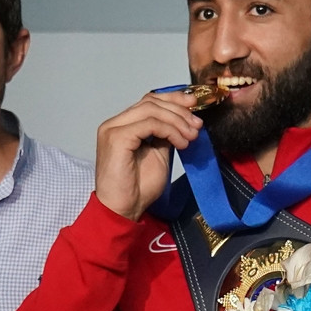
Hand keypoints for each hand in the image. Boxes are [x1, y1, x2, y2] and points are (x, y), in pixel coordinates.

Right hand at [93, 90, 202, 220]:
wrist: (123, 210)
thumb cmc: (137, 189)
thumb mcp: (158, 155)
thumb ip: (165, 136)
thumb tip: (182, 122)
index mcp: (123, 126)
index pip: (149, 101)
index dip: (174, 100)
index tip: (195, 106)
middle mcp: (115, 123)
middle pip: (150, 101)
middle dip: (179, 110)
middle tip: (197, 125)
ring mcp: (114, 129)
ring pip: (151, 109)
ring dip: (177, 121)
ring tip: (191, 137)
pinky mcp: (117, 137)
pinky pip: (149, 124)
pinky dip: (170, 130)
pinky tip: (181, 143)